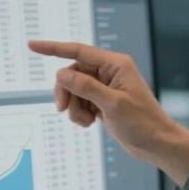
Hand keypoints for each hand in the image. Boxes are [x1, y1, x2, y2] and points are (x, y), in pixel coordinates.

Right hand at [28, 40, 188, 184]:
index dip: (53, 48)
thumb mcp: (112, 104)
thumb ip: (85, 87)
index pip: (78, 50)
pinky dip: (79, 113)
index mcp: (115, 64)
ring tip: (86, 121)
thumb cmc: (142, 122)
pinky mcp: (102, 101)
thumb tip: (62, 73)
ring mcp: (105, 87)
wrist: (156, 144)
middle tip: (62, 108)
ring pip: (74, 90)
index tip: (32, 45)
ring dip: (74, 107)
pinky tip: (90, 123)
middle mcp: (109, 72)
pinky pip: (80, 102)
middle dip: (66, 91)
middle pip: (72, 73)